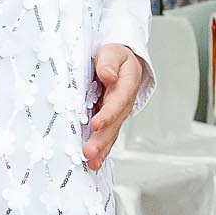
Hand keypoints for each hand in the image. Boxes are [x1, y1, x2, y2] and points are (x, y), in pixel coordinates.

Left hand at [85, 43, 144, 168]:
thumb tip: (108, 75)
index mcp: (126, 85)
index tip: (96, 124)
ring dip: (101, 149)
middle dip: (101, 139)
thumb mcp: (113, 52)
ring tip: (91, 162)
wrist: (123, 63)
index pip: (117, 101)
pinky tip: (94, 163)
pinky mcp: (109, 120)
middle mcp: (122, 103)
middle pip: (114, 124)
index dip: (107, 114)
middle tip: (89, 151)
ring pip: (110, 134)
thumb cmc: (117, 57)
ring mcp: (117, 114)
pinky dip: (101, 150)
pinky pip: (106, 136)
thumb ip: (109, 62)